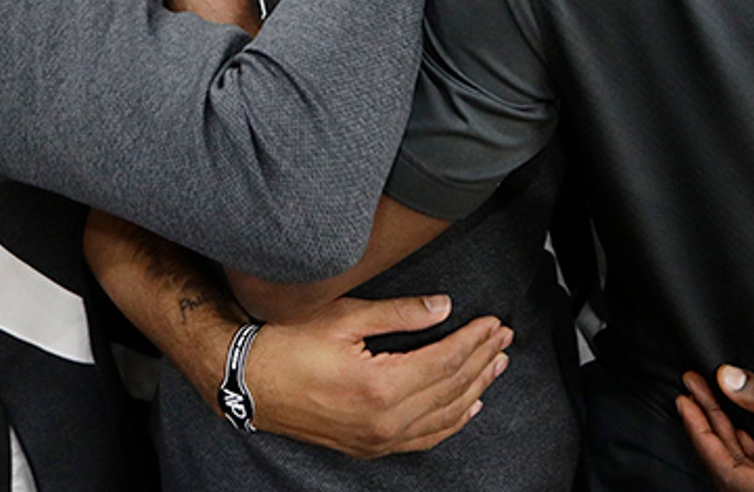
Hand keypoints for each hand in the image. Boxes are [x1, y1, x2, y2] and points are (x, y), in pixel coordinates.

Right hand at [248, 295, 512, 457]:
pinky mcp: (369, 446)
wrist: (249, 383)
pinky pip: (424, 439)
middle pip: (452, 388)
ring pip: (444, 417)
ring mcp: (377, 439)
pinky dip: (451, 422)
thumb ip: (399, 314)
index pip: (446, 360)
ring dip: (475, 389)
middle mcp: (385, 420)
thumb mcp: (344, 317)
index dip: (474, 340)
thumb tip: (444, 306)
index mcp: (381, 386)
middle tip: (504, 336)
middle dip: (482, 359)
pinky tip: (468, 406)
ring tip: (496, 364)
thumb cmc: (289, 343)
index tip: (493, 322)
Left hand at [674, 366, 753, 491]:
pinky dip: (752, 449)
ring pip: (753, 475)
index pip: (732, 476)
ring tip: (709, 396)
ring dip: (729, 435)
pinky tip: (741, 421)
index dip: (703, 436)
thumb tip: (728, 380)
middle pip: (737, 475)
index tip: (685, 400)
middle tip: (690, 388)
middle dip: (711, 427)